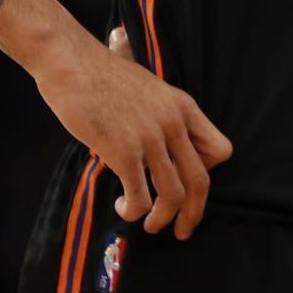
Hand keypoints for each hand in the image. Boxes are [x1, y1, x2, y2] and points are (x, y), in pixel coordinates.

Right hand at [33, 25, 232, 240]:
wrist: (72, 62)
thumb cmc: (102, 75)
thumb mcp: (148, 87)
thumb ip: (159, 111)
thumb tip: (154, 131)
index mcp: (184, 106)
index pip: (220, 150)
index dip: (207, 173)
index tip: (186, 182)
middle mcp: (173, 122)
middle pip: (200, 181)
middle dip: (193, 213)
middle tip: (183, 230)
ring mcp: (149, 136)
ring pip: (173, 194)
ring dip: (162, 219)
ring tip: (148, 223)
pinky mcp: (122, 149)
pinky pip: (140, 195)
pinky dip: (134, 210)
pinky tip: (122, 206)